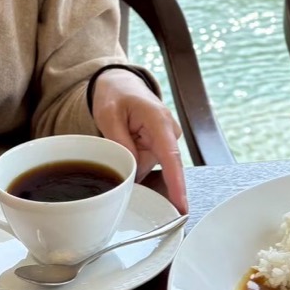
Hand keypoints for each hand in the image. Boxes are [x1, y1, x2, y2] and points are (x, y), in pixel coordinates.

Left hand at [90, 68, 187, 212]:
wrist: (121, 85)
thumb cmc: (116, 96)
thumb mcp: (108, 115)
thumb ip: (120, 142)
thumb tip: (132, 170)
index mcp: (159, 121)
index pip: (171, 157)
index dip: (177, 183)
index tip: (181, 204)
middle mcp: (169, 133)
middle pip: (159, 168)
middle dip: (138, 170)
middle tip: (118, 146)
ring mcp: (166, 142)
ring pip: (149, 168)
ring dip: (132, 163)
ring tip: (120, 137)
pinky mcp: (161, 149)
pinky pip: (146, 165)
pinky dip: (134, 161)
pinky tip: (127, 143)